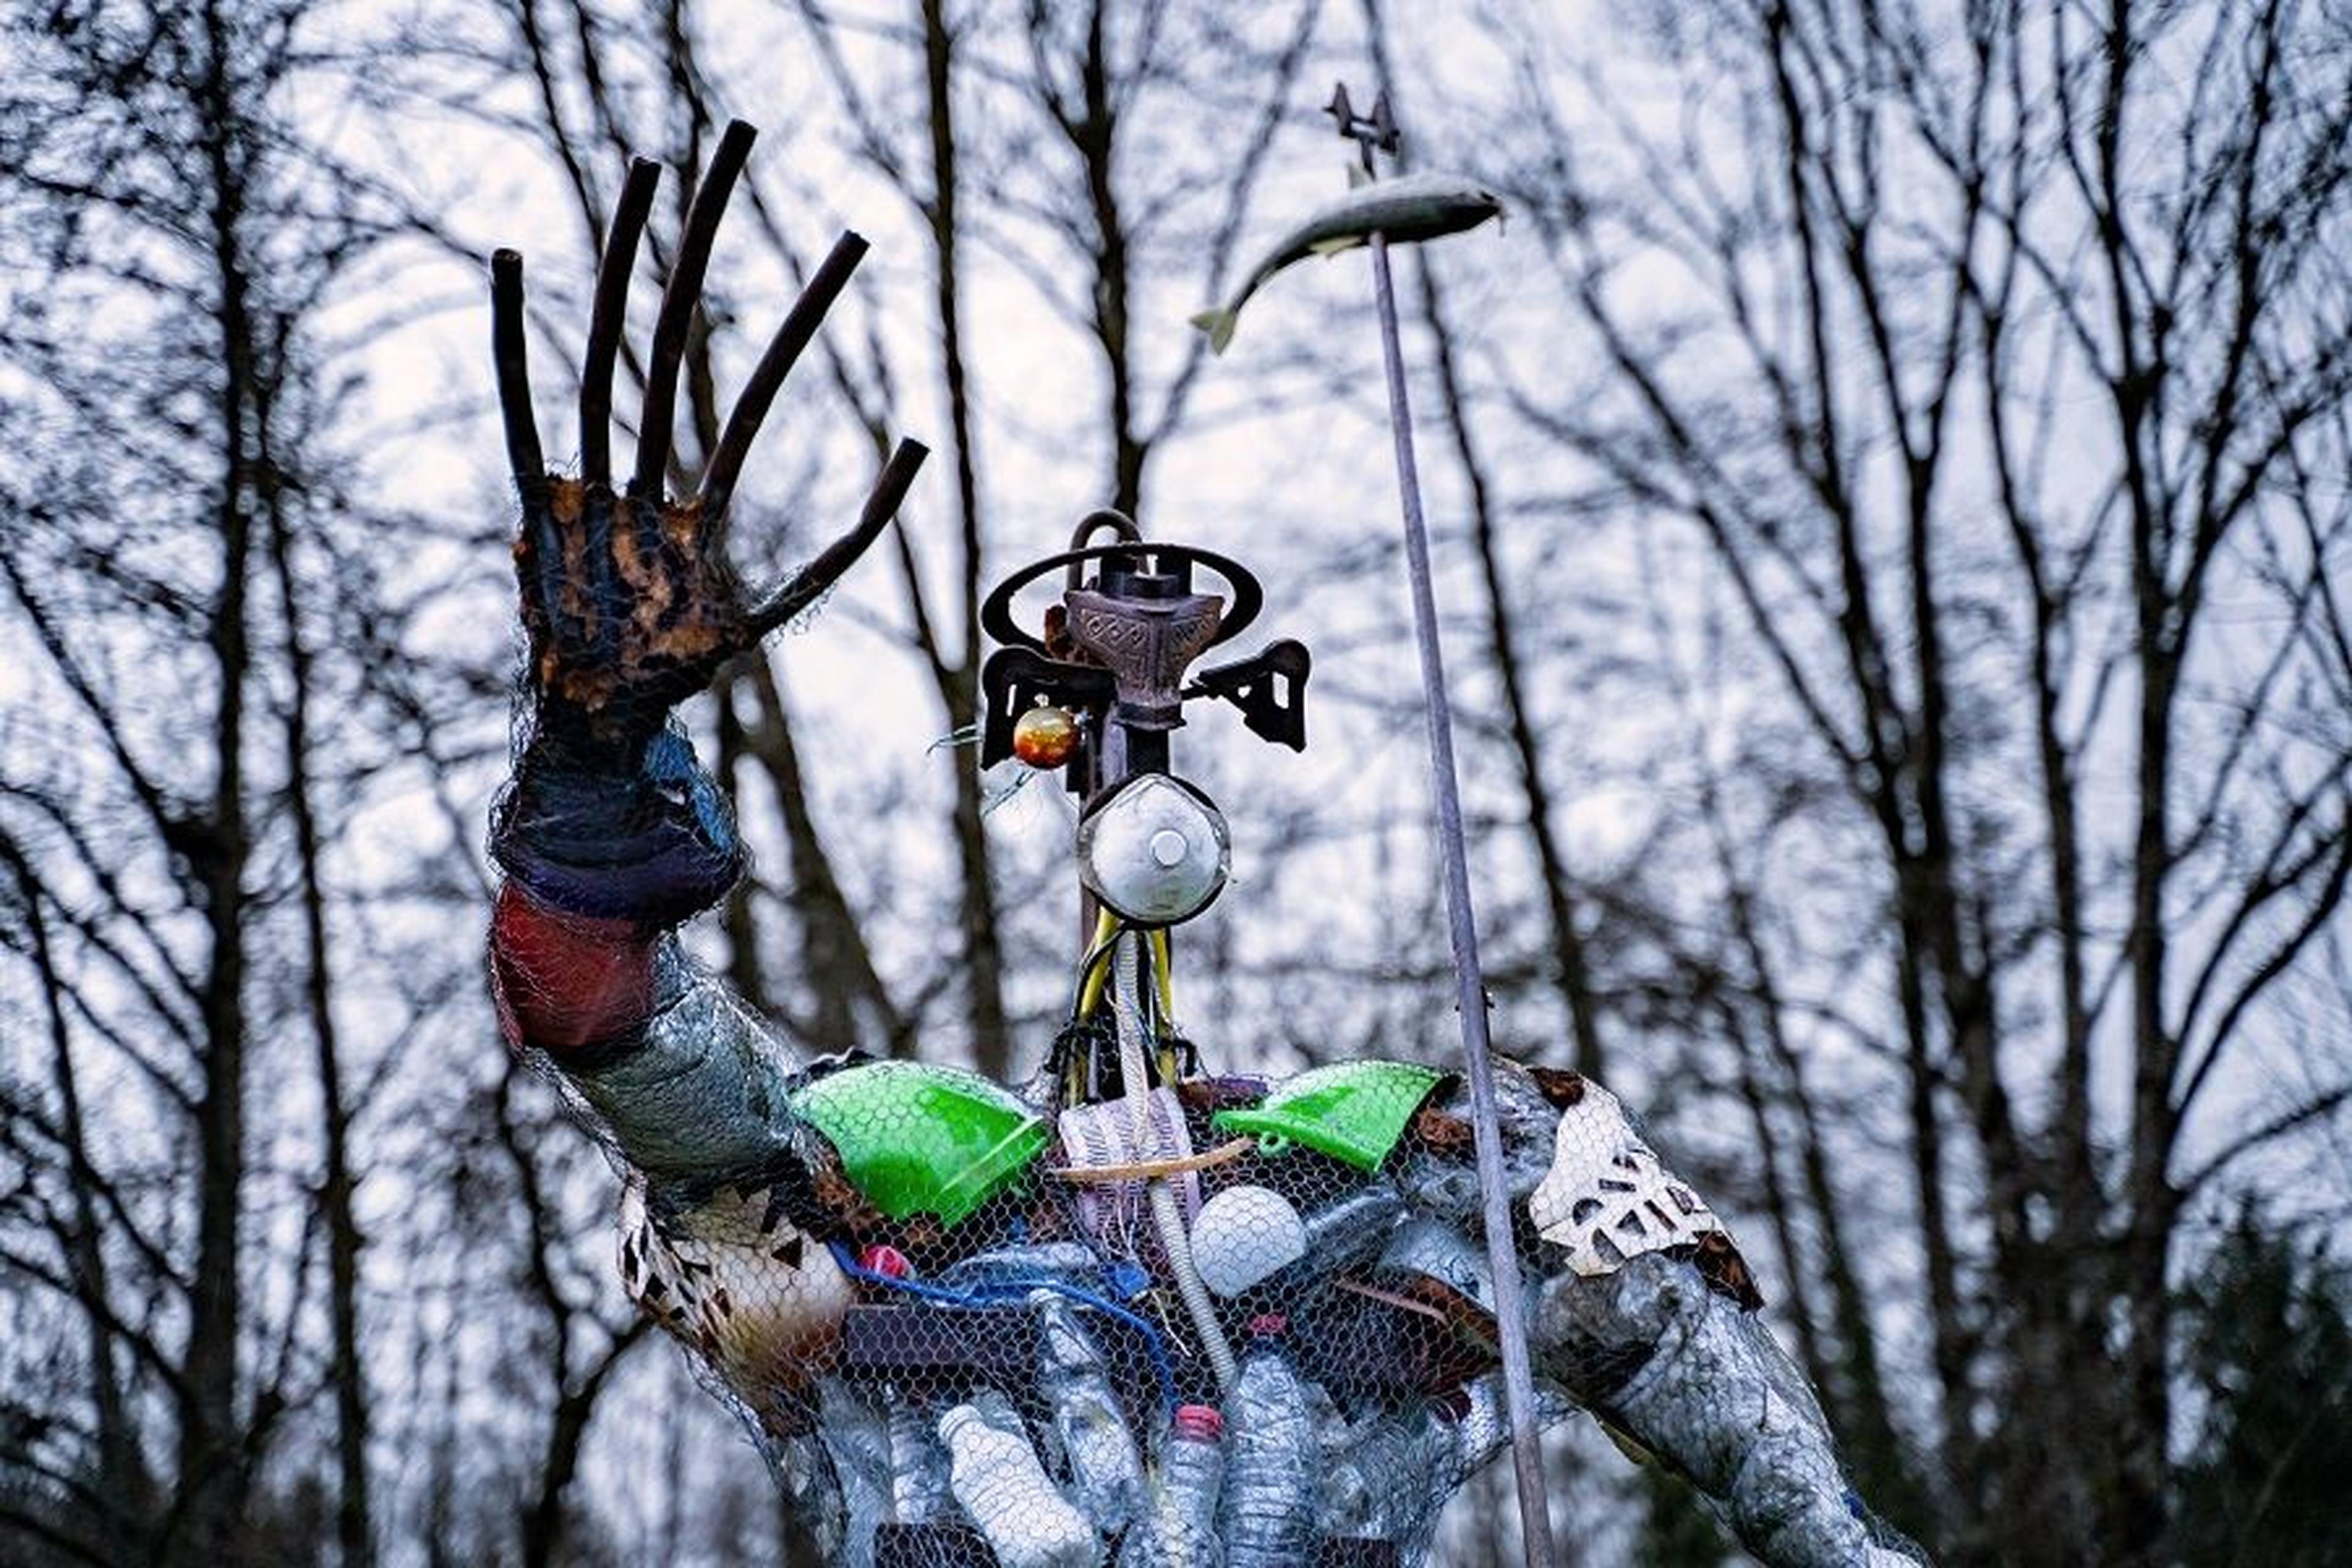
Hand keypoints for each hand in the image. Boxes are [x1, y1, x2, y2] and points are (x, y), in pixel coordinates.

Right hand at [490, 120, 926, 752]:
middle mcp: (648, 467)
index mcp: (700, 492)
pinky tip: (517, 262)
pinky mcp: (543, 501)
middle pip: (682, 326)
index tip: (846, 240)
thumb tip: (913, 447)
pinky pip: (529, 410)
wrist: (603, 723)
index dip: (799, 314)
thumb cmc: (681, 672)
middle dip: (711, 234)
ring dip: (628, 255)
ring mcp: (594, 477)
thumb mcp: (777, 607)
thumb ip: (844, 541)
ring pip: (613, 344)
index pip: (758, 381)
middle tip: (737, 135)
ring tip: (650, 166)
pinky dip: (517, 339)